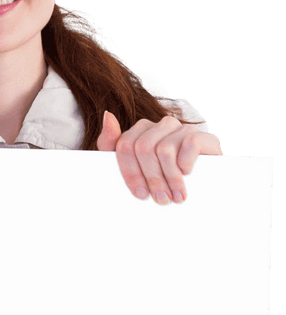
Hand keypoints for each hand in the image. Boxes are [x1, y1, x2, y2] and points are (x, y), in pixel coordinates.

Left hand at [96, 110, 222, 203]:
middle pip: (143, 148)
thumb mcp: (132, 165)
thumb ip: (111, 142)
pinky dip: (186, 163)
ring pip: (164, 149)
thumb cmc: (163, 177)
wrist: (207, 187)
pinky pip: (189, 144)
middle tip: (160, 199)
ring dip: (170, 178)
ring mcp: (182, 128)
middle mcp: (162, 125)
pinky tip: (188, 175)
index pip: (125, 145)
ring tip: (176, 197)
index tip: (140, 194)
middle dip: (150, 178)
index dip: (131, 172)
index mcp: (142, 129)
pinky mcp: (203, 136)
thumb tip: (108, 114)